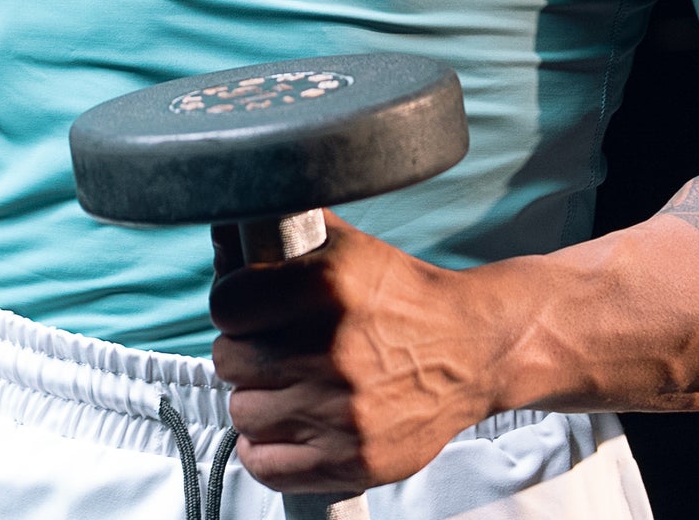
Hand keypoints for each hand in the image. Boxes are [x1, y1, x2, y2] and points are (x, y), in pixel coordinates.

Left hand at [209, 212, 500, 492]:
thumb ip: (287, 235)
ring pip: (242, 411)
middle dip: (242, 351)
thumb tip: (226, 233)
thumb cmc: (406, 298)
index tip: (245, 309)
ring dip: (255, 398)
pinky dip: (262, 449)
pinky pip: (266, 465)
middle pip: (230, 359)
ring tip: (280, 385)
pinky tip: (281, 426)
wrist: (472, 350)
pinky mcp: (351, 459)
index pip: (227, 305)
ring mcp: (341, 411)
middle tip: (265, 347)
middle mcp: (332, 349)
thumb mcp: (351, 249)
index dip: (232, 306)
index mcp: (329, 286)